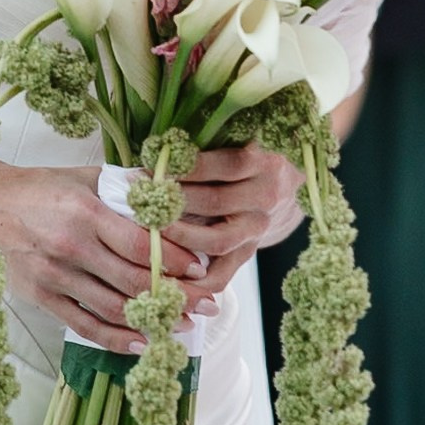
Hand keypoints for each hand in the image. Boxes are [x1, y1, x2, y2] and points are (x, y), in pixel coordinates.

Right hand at [0, 163, 215, 352]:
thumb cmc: (41, 189)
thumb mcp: (84, 177)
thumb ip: (126, 185)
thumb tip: (169, 187)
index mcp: (85, 213)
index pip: (139, 244)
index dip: (172, 259)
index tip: (199, 269)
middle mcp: (71, 247)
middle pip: (132, 280)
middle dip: (175, 295)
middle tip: (206, 304)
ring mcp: (55, 277)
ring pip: (112, 308)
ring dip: (151, 321)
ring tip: (182, 325)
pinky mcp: (42, 298)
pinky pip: (84, 325)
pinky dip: (115, 340)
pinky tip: (140, 344)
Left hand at [163, 146, 305, 295]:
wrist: (284, 192)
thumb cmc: (246, 160)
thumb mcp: (238, 144)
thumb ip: (207, 146)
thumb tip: (158, 154)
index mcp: (264, 164)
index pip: (225, 165)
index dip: (186, 166)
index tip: (153, 165)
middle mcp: (265, 198)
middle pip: (215, 201)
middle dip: (173, 200)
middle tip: (140, 198)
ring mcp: (257, 230)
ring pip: (216, 240)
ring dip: (177, 236)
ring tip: (148, 228)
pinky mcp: (247, 255)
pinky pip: (220, 276)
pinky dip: (191, 280)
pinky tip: (165, 273)